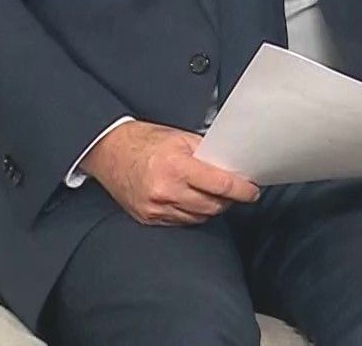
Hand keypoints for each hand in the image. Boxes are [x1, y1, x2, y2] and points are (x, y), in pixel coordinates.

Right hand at [80, 120, 259, 225]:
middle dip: (229, 200)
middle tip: (236, 191)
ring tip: (214, 194)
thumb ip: (207, 154)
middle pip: (212, 206)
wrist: (109, 151)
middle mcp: (166, 191)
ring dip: (211, 208)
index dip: (242, 190)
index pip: (220, 185)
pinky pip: (181, 222)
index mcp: (177, 167)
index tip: (253, 191)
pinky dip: (193, 213)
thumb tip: (232, 167)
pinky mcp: (148, 218)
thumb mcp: (181, 138)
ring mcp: (156, 208)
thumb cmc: (145, 141)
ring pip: (199, 217)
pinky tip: (194, 200)